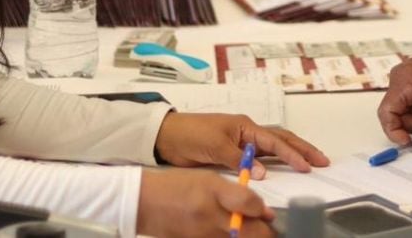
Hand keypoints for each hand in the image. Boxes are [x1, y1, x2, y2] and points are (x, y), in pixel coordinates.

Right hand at [137, 168, 273, 237]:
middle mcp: (210, 217)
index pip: (250, 204)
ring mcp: (203, 236)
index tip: (265, 212)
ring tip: (247, 231)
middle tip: (265, 229)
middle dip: (265, 232)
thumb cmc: (178, 186)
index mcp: (214, 193)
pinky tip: (228, 234)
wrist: (145, 203)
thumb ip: (236, 192)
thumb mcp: (209, 179)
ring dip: (249, 237)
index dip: (263, 209)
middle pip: (253, 233)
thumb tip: (262, 209)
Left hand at [154, 113, 329, 176]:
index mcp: (245, 126)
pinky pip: (261, 157)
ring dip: (293, 154)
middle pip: (282, 140)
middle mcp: (247, 132)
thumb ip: (239, 159)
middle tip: (323, 161)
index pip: (275, 141)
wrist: (168, 137)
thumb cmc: (190, 135)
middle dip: (303, 150)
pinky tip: (284, 170)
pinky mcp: (235, 153)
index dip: (292, 154)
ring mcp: (243, 142)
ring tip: (311, 163)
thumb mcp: (214, 146)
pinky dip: (275, 162)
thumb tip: (263, 173)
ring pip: (274, 148)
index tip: (307, 166)